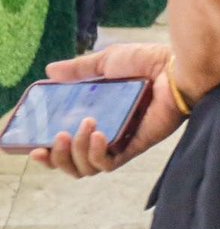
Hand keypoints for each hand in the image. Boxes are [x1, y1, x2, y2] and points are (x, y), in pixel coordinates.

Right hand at [29, 43, 183, 177]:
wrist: (175, 66)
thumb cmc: (148, 61)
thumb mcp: (109, 61)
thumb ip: (80, 69)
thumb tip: (49, 71)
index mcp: (100, 115)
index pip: (69, 144)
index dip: (49, 150)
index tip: (34, 146)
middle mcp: (109, 132)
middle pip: (74, 163)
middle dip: (57, 158)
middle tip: (54, 138)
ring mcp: (122, 141)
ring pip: (88, 167)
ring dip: (73, 153)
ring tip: (74, 130)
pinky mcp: (137, 146)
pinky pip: (110, 163)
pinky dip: (96, 154)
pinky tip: (95, 135)